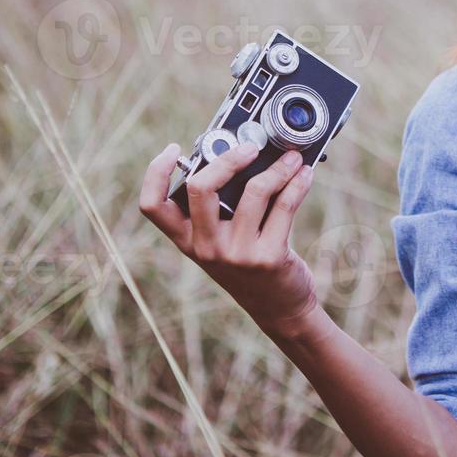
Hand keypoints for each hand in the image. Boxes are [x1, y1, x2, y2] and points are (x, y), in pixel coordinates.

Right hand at [139, 140, 320, 331]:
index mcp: (187, 240)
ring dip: (278, 167)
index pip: (153, 206)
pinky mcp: (267, 257)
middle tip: (250, 147)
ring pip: (254, 191)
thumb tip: (241, 155)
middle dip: (227, 158)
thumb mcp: (223, 242)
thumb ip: (221, 208)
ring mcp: (236, 254)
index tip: (173, 148)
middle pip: (200, 188)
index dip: (155, 173)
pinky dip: (297, 183)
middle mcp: (205, 248)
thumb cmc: (250, 265)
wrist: (279, 309)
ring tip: (292, 158)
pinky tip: (304, 175)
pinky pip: (284, 206)